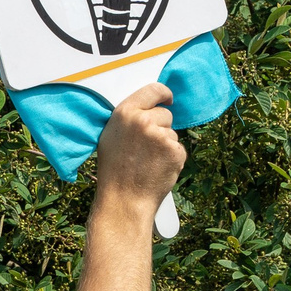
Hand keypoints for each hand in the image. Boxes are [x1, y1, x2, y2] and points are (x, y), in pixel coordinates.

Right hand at [93, 83, 184, 216]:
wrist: (124, 200)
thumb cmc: (114, 171)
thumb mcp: (111, 137)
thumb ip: (128, 119)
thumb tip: (147, 108)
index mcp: (125, 113)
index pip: (153, 90)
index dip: (164, 94)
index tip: (168, 99)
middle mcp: (144, 121)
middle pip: (165, 114)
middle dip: (161, 127)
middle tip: (145, 148)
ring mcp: (161, 136)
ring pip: (172, 133)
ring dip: (165, 145)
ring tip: (148, 162)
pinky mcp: (175, 151)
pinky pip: (178, 149)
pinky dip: (172, 159)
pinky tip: (157, 169)